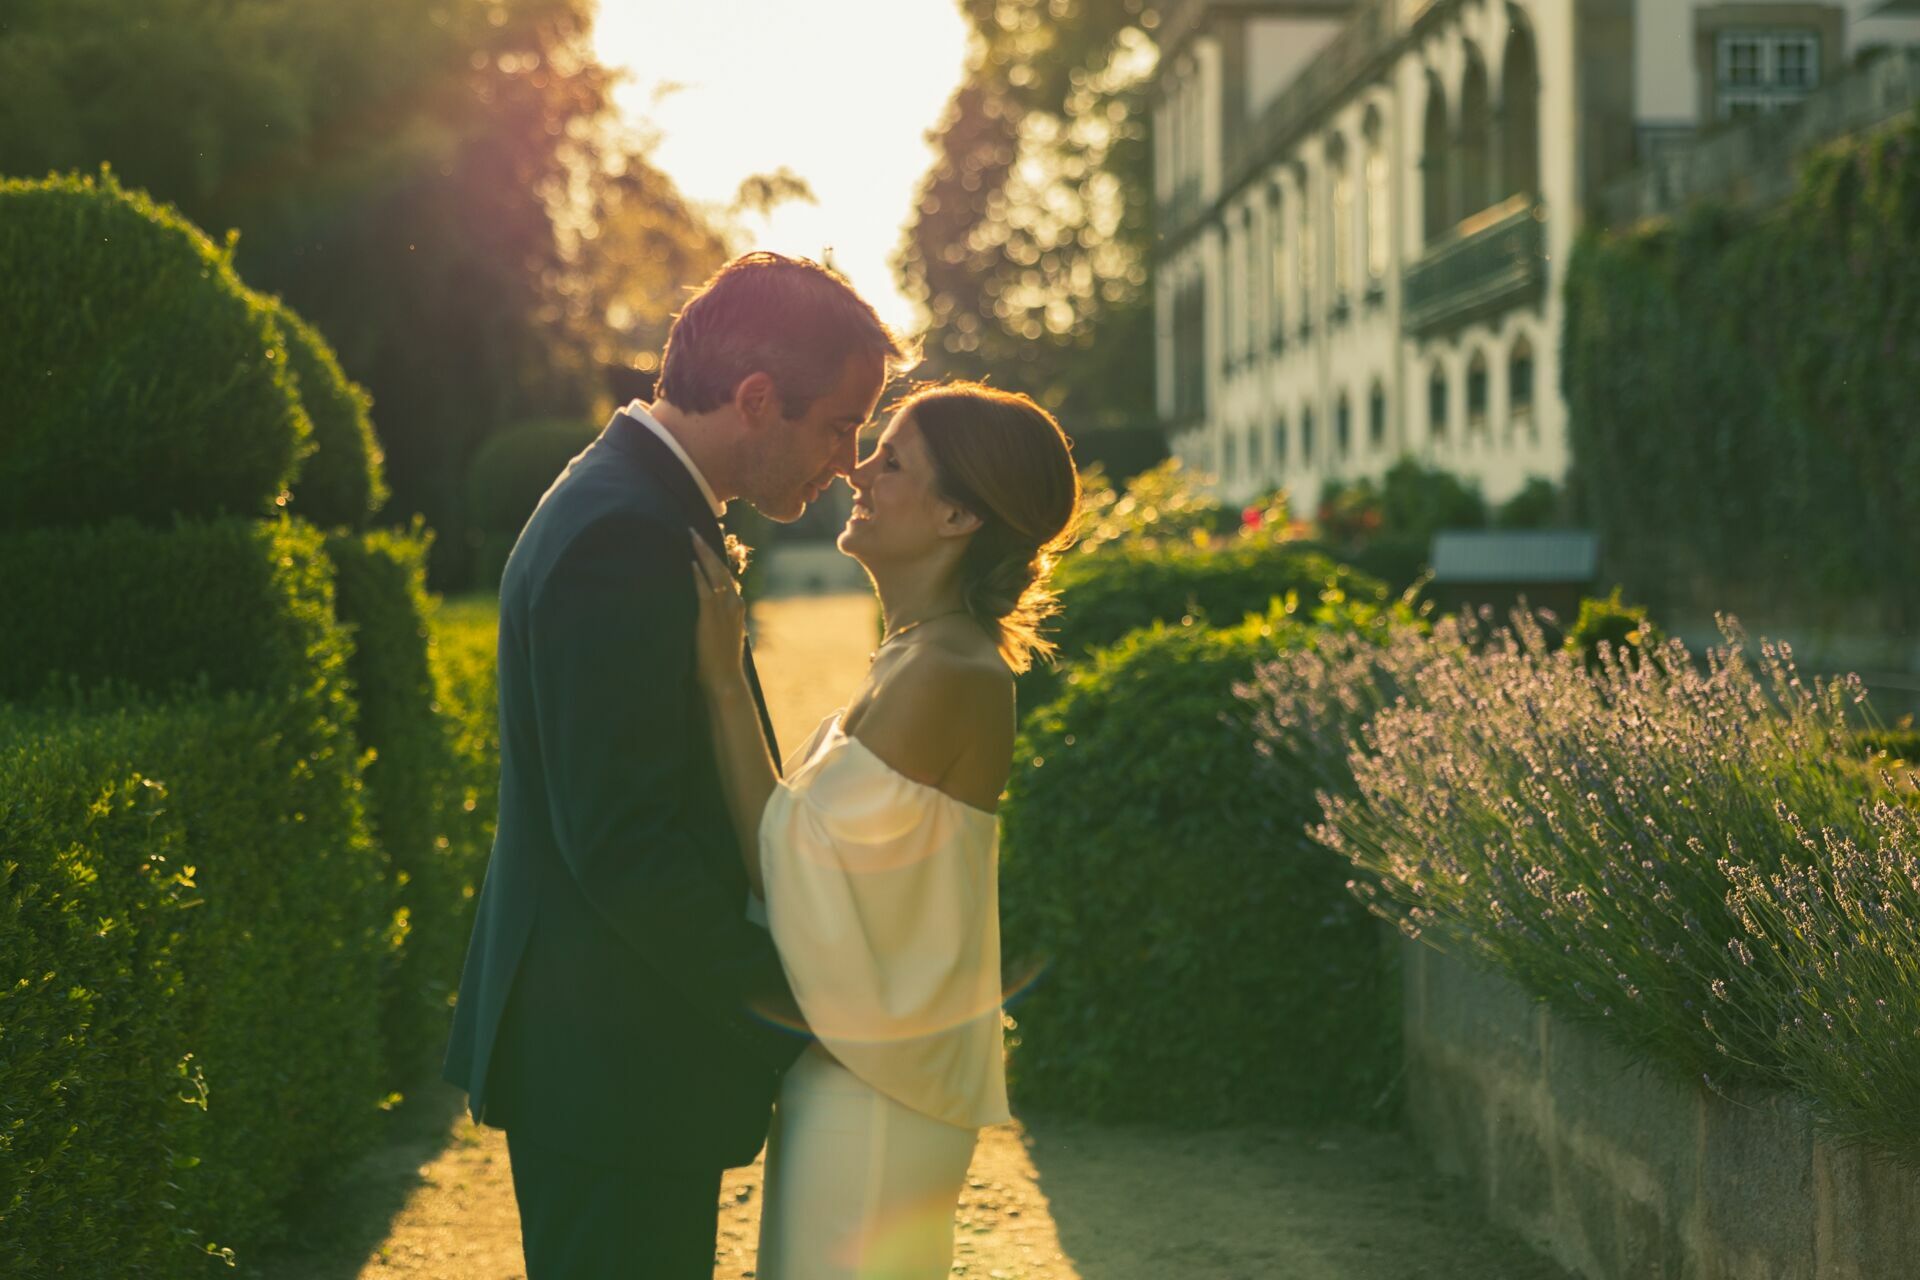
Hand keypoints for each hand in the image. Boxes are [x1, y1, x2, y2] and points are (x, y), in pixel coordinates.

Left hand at [689, 530, 748, 691]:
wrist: (725, 678)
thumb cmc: (720, 660)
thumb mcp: (722, 634)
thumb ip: (716, 618)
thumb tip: (704, 609)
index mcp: (736, 605)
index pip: (726, 574)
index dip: (714, 556)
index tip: (705, 541)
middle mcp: (733, 603)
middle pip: (721, 567)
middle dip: (707, 548)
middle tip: (694, 530)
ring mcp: (724, 609)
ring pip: (714, 573)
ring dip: (702, 554)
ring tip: (691, 537)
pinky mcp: (712, 617)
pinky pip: (705, 591)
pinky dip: (698, 576)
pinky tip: (690, 563)